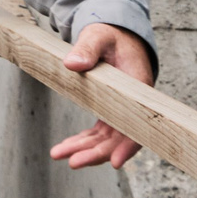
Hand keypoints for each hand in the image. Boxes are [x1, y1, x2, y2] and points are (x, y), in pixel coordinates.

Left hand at [48, 24, 156, 169]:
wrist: (115, 35)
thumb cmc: (111, 35)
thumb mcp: (99, 36)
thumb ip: (87, 48)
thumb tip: (73, 64)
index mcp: (137, 88)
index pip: (137, 124)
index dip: (127, 145)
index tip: (115, 162)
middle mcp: (133, 105)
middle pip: (119, 138)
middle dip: (97, 153)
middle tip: (73, 162)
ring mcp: (122, 110)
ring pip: (106, 139)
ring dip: (85, 150)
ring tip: (59, 155)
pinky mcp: (110, 111)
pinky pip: (99, 132)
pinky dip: (83, 141)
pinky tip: (65, 148)